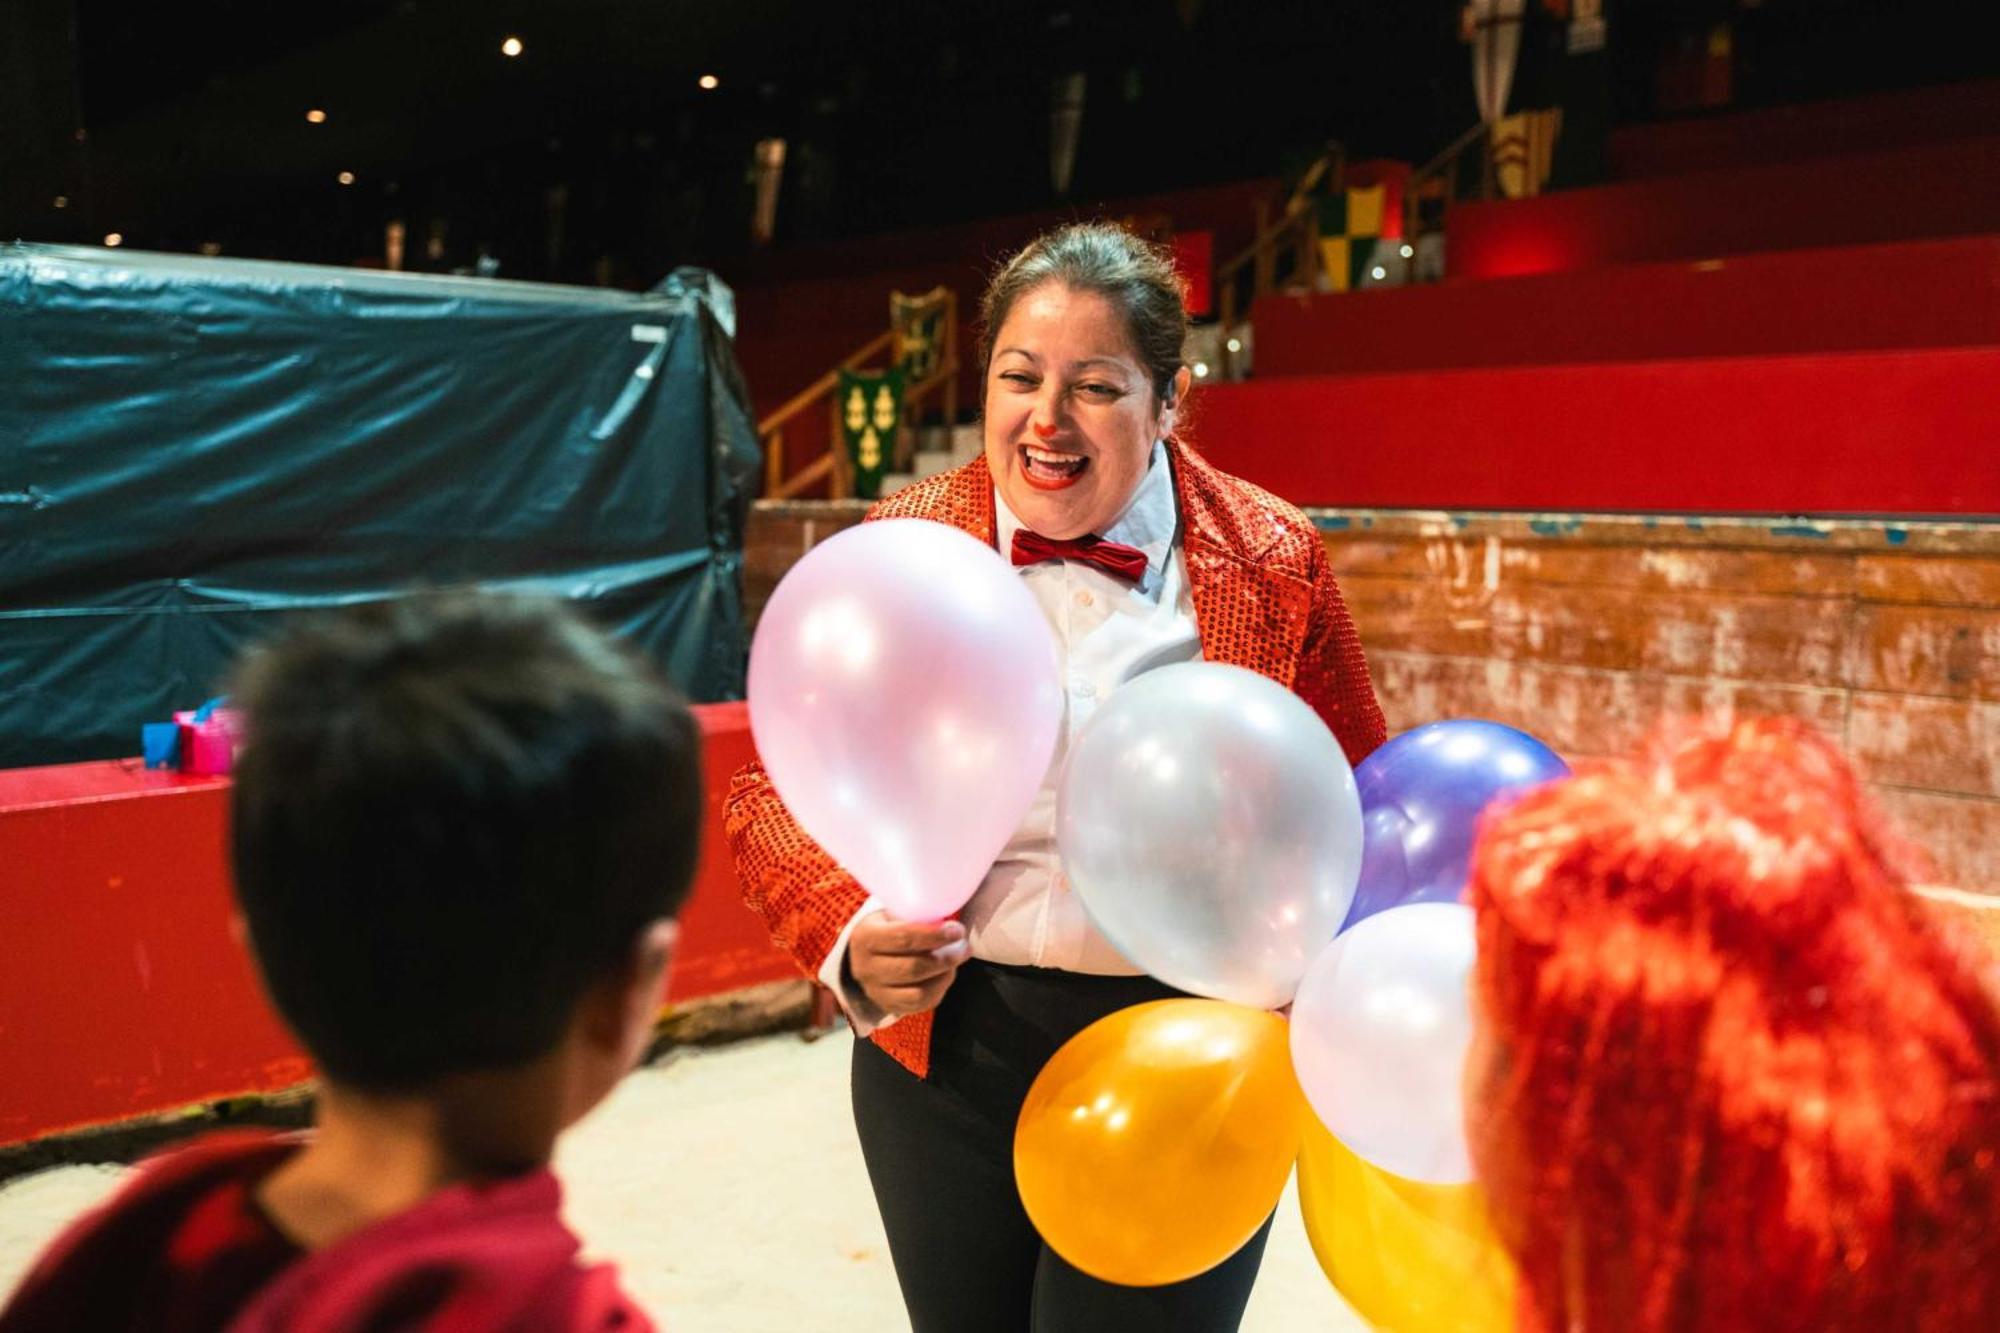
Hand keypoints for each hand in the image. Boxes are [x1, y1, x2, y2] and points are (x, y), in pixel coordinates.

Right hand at [844, 911, 969, 1016]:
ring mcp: (876, 992)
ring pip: (918, 992)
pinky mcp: (889, 1006)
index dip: (934, 936)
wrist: (863, 956)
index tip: (957, 931)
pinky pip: (921, 1004)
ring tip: (957, 960)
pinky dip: (940, 989)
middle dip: (946, 958)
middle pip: (913, 968)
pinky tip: (947, 973)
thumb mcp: (891, 915)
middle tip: (964, 947)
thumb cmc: (885, 928)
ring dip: (945, 975)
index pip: (903, 939)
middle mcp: (866, 968)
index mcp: (866, 938)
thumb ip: (915, 917)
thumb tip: (949, 922)